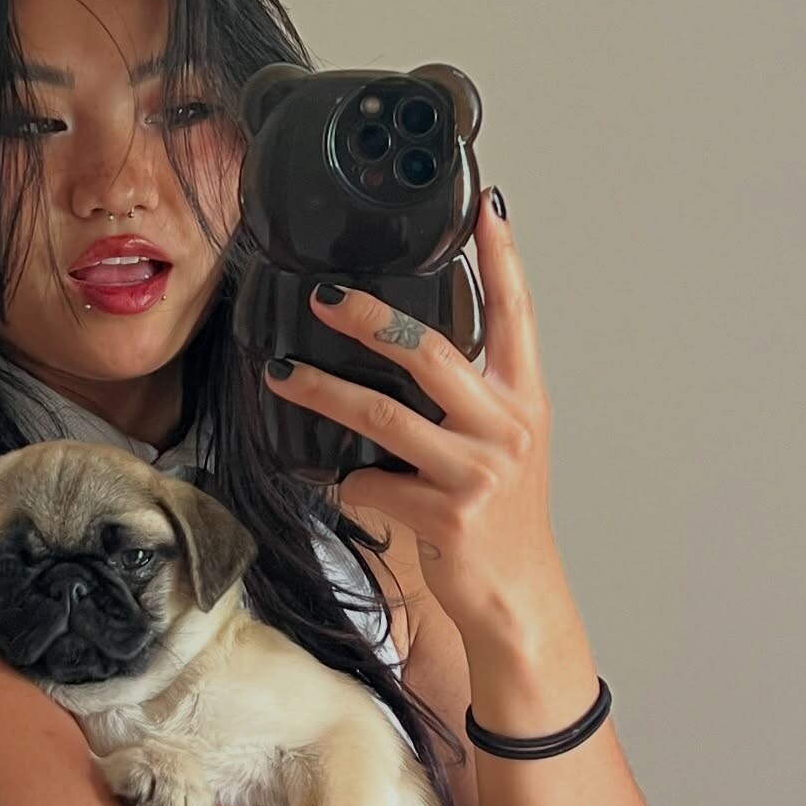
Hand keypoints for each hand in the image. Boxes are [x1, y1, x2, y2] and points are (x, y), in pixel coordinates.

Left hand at [263, 187, 564, 640]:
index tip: (483, 207)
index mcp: (523, 400)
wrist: (519, 598)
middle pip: (429, 352)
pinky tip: (322, 474)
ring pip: (382, 415)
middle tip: (323, 296)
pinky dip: (338, 477)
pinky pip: (368, 481)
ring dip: (322, 391)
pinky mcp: (444, 515)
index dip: (501, 257)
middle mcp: (506, 427)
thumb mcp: (503, 446)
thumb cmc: (503, 520)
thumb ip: (470, 396)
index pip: (515, 313)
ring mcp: (476, 472)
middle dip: (368, 318)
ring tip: (282, 374)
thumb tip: (405, 346)